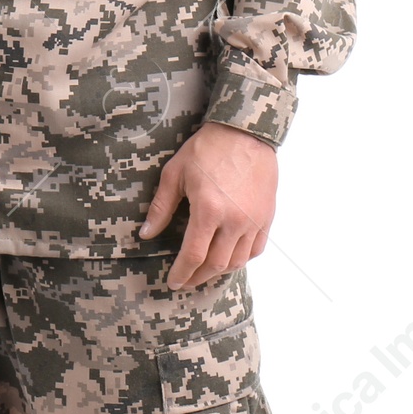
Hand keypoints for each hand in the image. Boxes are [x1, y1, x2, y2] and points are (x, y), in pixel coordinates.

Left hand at [139, 120, 277, 289]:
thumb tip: (146, 234)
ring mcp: (253, 221)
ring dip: (218, 271)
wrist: (244, 132)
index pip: (193, 255)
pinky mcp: (266, 216)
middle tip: (185, 281)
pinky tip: (228, 258)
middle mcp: (234, 221)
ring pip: (237, 261)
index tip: (173, 282)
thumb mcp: (175, 173)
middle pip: (216, 264)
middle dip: (198, 277)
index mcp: (208, 210)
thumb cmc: (206, 149)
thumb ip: (161, 207)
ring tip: (204, 272)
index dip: (181, 273)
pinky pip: (255, 249)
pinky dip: (241, 259)